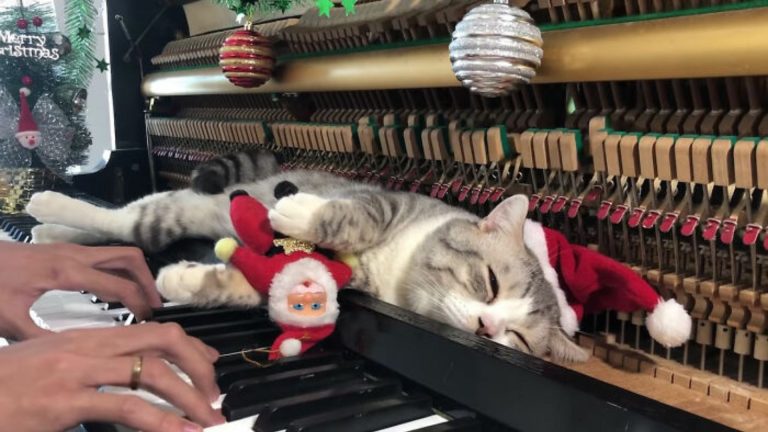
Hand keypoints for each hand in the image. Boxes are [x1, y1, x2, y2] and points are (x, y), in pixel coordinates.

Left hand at [0, 242, 162, 339]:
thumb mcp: (9, 318)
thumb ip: (41, 336)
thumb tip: (71, 355)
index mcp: (67, 272)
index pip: (119, 286)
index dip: (139, 304)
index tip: (147, 322)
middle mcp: (75, 255)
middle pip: (130, 259)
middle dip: (147, 282)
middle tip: (154, 307)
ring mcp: (71, 249)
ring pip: (119, 253)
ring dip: (136, 274)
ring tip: (141, 299)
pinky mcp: (65, 250)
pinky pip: (105, 256)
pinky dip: (119, 271)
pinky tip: (114, 291)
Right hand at [0, 323, 225, 431]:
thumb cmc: (4, 386)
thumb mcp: (52, 368)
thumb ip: (92, 371)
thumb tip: (122, 386)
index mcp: (86, 338)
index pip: (152, 331)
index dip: (188, 347)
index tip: (209, 366)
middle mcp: (86, 347)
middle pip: (162, 341)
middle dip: (198, 366)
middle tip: (215, 395)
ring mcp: (75, 372)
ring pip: (150, 371)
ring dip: (189, 396)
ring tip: (208, 418)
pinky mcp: (63, 402)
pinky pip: (125, 407)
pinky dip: (161, 421)